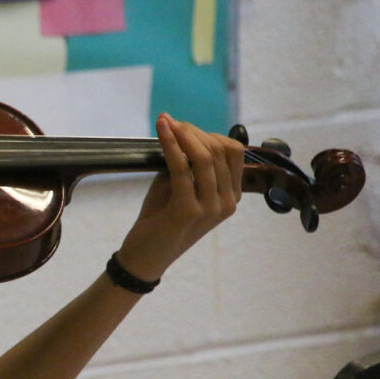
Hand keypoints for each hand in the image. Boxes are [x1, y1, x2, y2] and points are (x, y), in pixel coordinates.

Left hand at [116, 113, 243, 280]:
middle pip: (219, 150)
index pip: (234, 152)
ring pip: (204, 157)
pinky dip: (170, 145)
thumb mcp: (179, 186)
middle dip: (193, 131)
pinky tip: (162, 130)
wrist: (145, 256)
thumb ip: (188, 162)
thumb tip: (183, 131)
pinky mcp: (189, 210)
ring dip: (182, 134)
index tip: (183, 127)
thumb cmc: (161, 218)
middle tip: (170, 123)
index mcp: (231, 196)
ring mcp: (211, 208)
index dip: (209, 134)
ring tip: (164, 123)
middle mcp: (228, 202)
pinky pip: (181, 168)